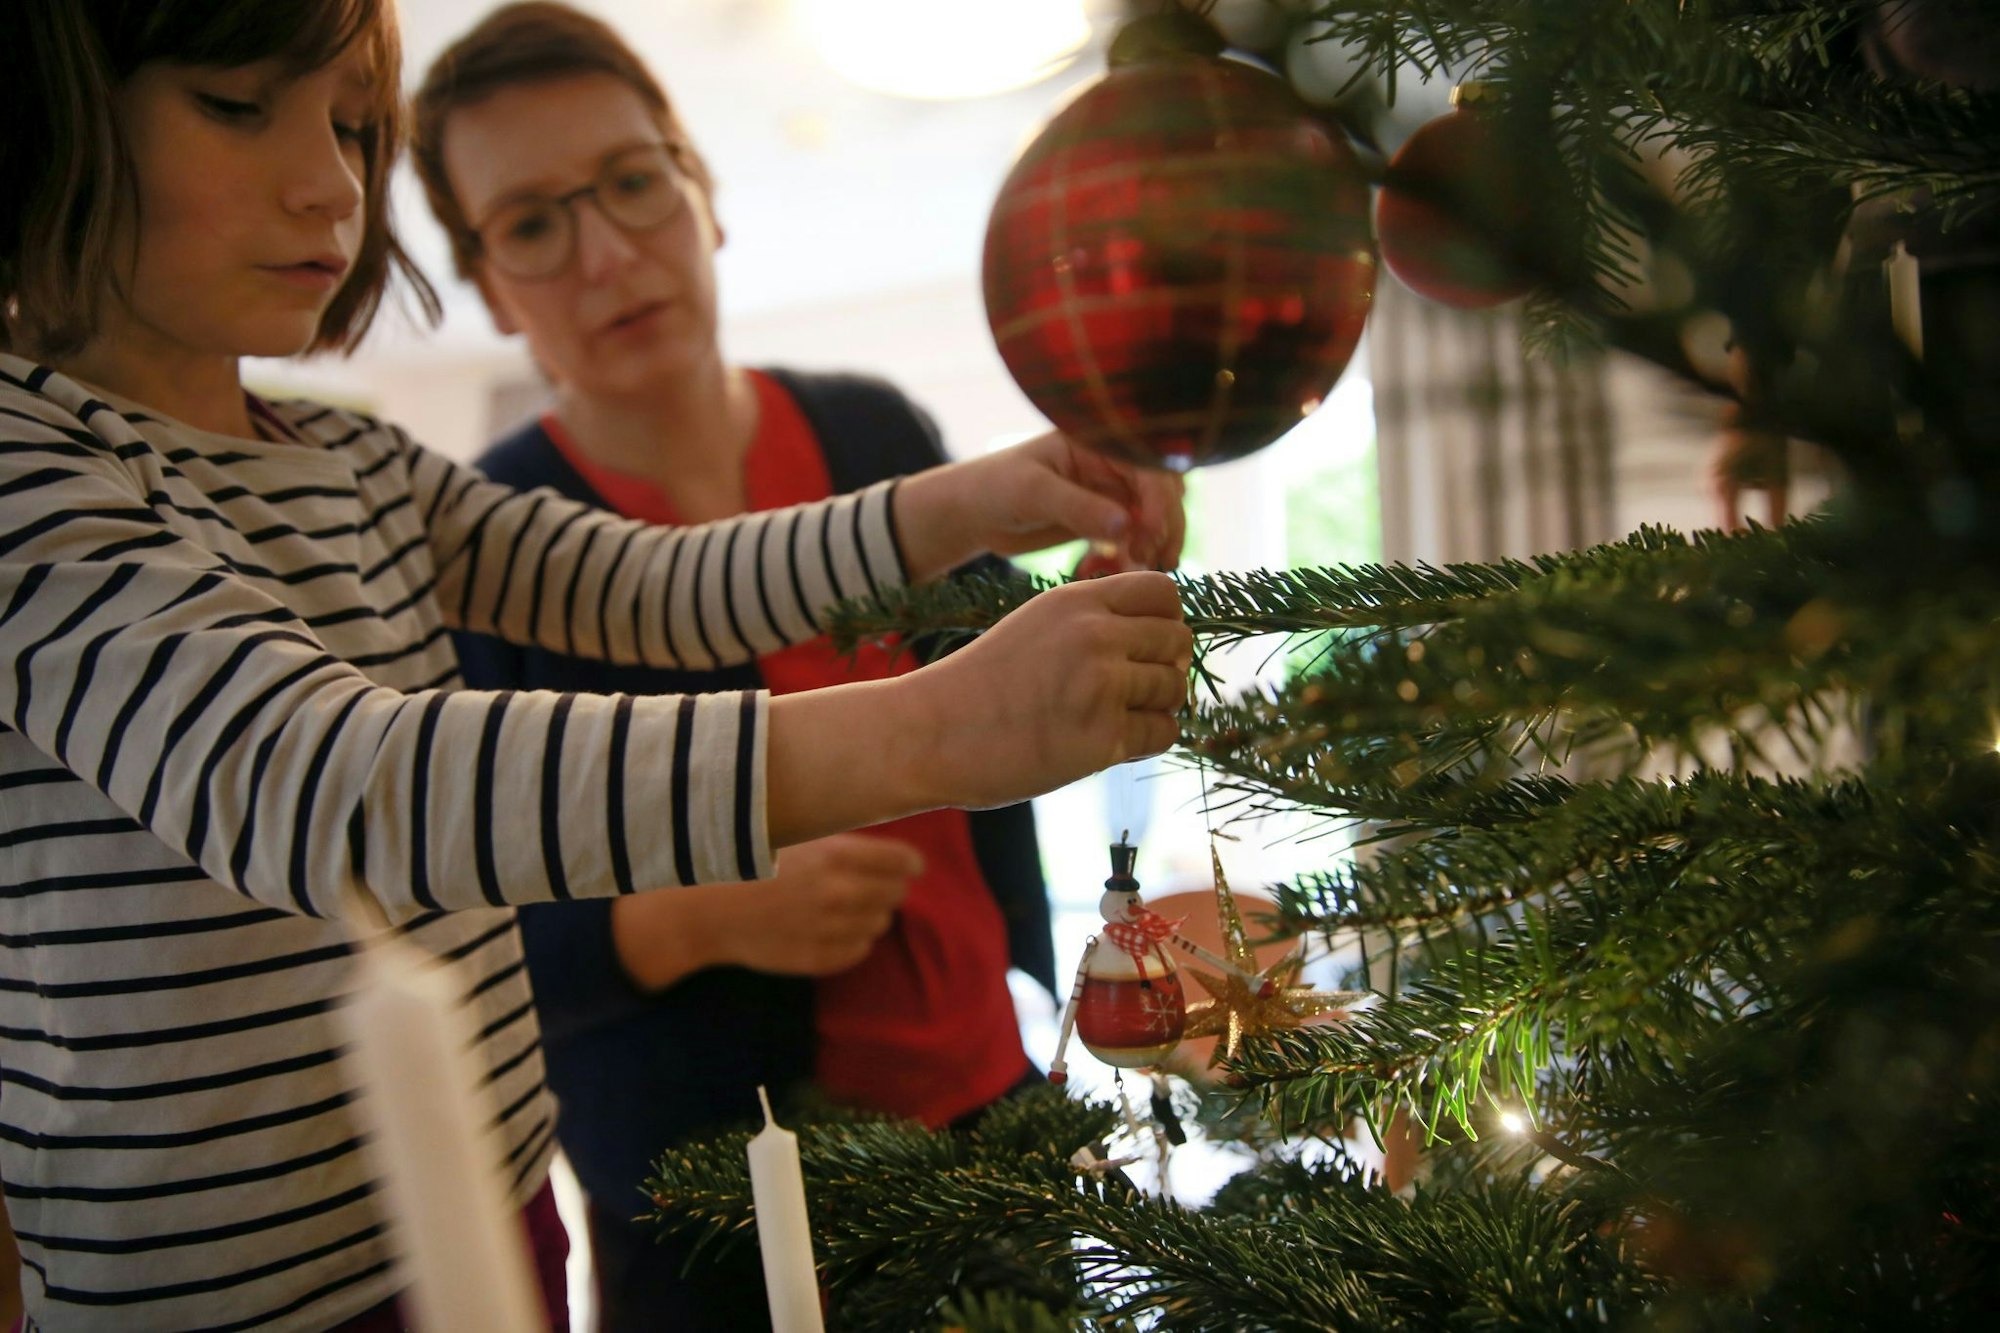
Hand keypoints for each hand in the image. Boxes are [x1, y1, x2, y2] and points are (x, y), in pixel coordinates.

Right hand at [611, 833, 920, 988]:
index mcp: (836, 857)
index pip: (903, 863)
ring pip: (880, 924)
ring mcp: (828, 931)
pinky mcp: (817, 959)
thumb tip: (883, 840)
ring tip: (849, 903)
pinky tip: (835, 927)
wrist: (705, 905)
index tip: (911, 864)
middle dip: (891, 886)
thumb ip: (839, 839)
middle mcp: (839, 895)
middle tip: (877, 881)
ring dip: (872, 912)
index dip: (910, 863)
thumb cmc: (747, 858)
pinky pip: (858, 951)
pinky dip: (854, 939)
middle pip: (896, 895)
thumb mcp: (795, 834)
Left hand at [894, 431, 1186, 579]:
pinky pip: (1133, 541)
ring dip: (1153, 546)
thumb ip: (1078, 507)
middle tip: (1150, 561)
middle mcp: (1112, 464)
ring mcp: (1110, 494)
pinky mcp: (1103, 522)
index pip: (1148, 466)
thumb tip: (1126, 524)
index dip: (1159, 500)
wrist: (971, 515)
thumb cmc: (994, 488)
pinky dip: (1131, 558)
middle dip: (1163, 527)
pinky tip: (1111, 573)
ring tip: (1136, 571)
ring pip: (1152, 520)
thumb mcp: (1032, 492)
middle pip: (1162, 494)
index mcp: (1099, 442)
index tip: (1150, 535)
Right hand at [894, 570, 1191, 809]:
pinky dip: (1144, 740)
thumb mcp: (1036, 625)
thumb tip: (1169, 634)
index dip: (1166, 619)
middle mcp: (1094, 635)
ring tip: (1112, 717)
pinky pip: (1162, 733)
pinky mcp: (1102, 738)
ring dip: (1155, 706)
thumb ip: (1094, 619)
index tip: (1147, 646)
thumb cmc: (982, 684)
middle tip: (1132, 690)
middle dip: (1164, 666)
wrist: (929, 733)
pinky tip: (1107, 742)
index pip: (1165, 592)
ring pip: (1174, 689)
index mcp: (1077, 601)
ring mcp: (1101, 687)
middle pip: (1178, 641)